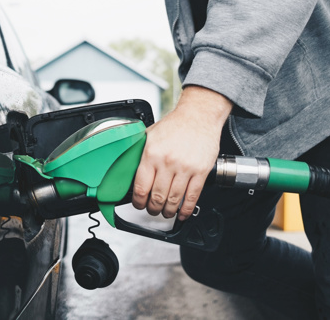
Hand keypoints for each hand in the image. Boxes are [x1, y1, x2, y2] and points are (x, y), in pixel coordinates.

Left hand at [132, 86, 232, 219]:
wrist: (198, 116)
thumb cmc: (175, 125)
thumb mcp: (150, 135)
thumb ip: (140, 152)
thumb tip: (128, 168)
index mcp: (151, 154)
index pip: (140, 187)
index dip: (138, 201)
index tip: (138, 204)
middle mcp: (167, 162)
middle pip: (157, 197)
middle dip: (152, 208)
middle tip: (152, 209)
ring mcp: (185, 168)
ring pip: (173, 200)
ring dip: (168, 211)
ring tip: (165, 212)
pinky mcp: (201, 171)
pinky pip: (192, 196)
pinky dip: (186, 209)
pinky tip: (182, 213)